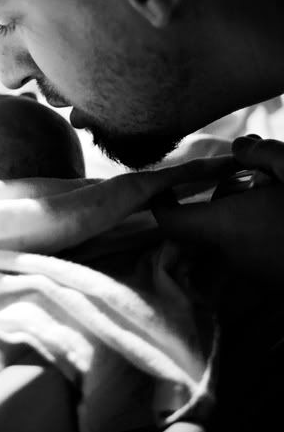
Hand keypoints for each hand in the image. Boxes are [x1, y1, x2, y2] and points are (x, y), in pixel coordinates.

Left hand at [153, 134, 283, 282]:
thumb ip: (261, 154)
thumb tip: (238, 149)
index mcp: (226, 225)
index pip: (170, 220)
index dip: (159, 202)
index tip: (165, 186)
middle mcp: (231, 254)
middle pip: (197, 229)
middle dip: (208, 202)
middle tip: (235, 179)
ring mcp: (252, 273)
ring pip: (223, 242)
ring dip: (234, 219)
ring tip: (265, 193)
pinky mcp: (271, 282)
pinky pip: (247, 254)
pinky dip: (253, 233)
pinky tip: (279, 215)